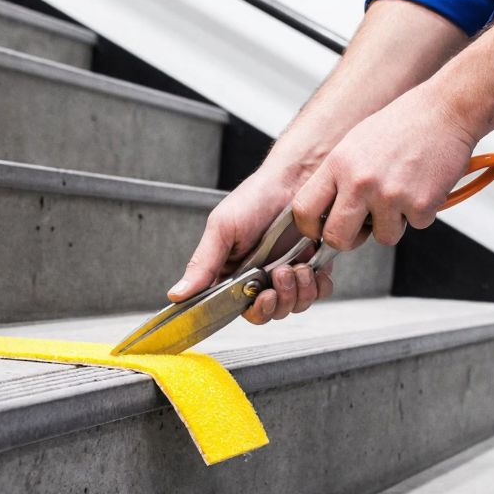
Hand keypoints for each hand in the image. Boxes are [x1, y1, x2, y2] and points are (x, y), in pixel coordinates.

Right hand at [168, 165, 335, 324]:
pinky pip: (317, 293)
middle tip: (278, 274)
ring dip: (296, 290)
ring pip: (292, 306)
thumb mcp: (221, 229)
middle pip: (266, 314)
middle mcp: (257, 280)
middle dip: (275, 301)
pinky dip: (317, 285)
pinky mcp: (311, 270)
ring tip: (295, 265)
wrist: (293, 180)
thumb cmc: (255, 198)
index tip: (256, 298)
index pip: (234, 310)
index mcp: (230, 274)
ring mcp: (285, 277)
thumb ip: (202, 264)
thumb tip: (176, 293)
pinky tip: (311, 267)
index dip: (249, 310)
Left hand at [291, 85, 477, 250]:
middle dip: (349, 241)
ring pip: (383, 236)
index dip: (310, 228)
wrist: (445, 110)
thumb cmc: (403, 124)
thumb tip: (327, 212)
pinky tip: (423, 186)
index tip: (321, 231)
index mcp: (338, 164)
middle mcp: (360, 181)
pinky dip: (422, 212)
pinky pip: (416, 226)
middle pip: (337, 238)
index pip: (303, 210)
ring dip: (394, 223)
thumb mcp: (355, 144)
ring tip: (403, 191)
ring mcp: (390, 195)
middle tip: (361, 230)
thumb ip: (339, 178)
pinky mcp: (420, 204)